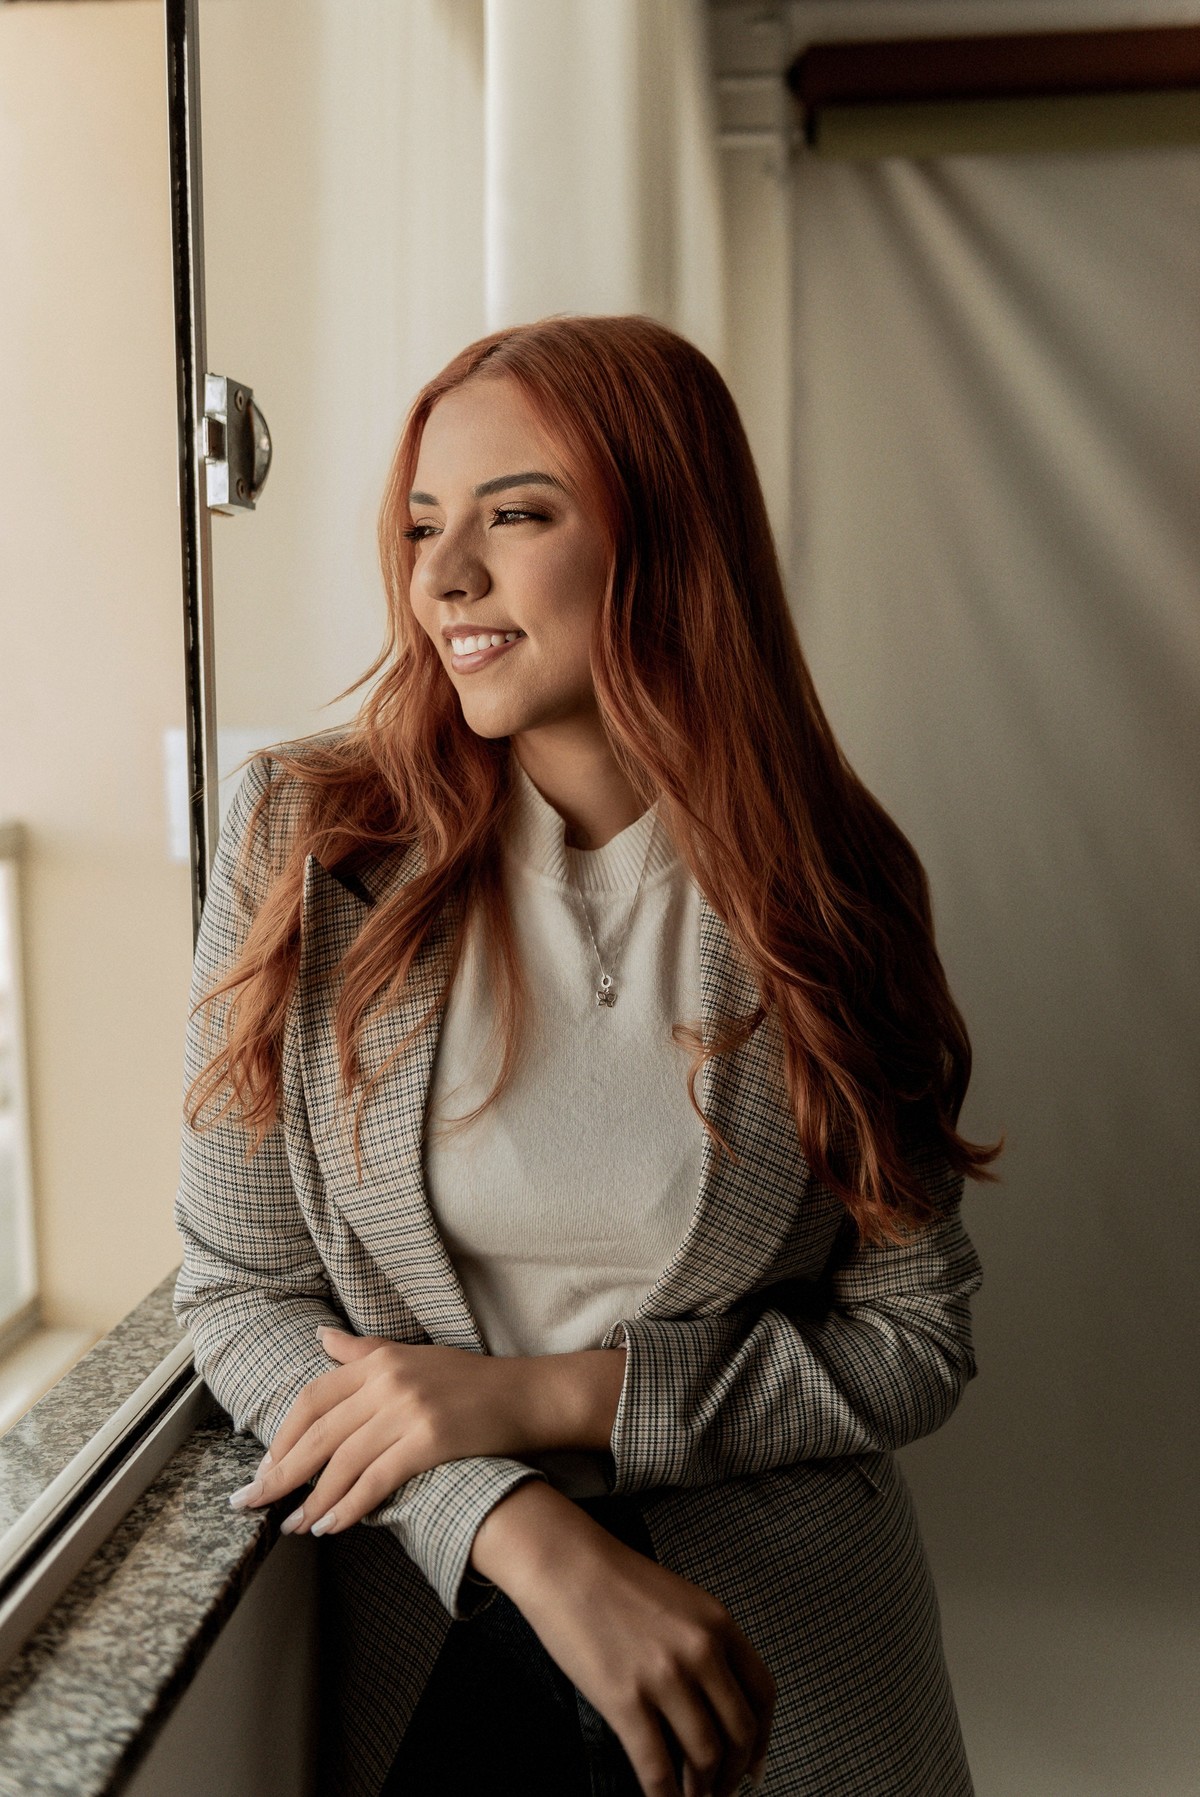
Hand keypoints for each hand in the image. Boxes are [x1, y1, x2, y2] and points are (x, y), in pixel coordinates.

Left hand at [226, 1328, 625, 1537]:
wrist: (526, 1396)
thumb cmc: (470, 1380)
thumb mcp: (413, 1355)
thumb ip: (363, 1351)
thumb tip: (319, 1338)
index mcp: (379, 1360)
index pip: (313, 1398)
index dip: (284, 1436)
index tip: (265, 1465)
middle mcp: (388, 1382)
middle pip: (318, 1433)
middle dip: (279, 1472)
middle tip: (250, 1503)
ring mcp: (408, 1411)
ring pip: (342, 1462)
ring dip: (311, 1499)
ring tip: (291, 1525)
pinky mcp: (429, 1441)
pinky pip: (376, 1481)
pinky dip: (348, 1507)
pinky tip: (330, 1526)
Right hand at [472, 1483, 774, 1796]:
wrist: (564, 1563)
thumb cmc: (616, 1579)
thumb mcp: (681, 1600)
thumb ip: (706, 1643)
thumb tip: (715, 1702)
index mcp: (719, 1624)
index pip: (763, 1694)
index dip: (763, 1739)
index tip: (754, 1766)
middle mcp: (702, 1652)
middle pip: (739, 1732)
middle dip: (734, 1773)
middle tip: (722, 1790)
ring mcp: (665, 1678)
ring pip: (705, 1756)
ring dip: (702, 1789)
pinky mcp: (626, 1701)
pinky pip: (656, 1767)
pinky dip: (664, 1795)